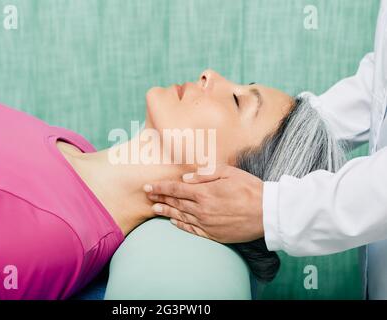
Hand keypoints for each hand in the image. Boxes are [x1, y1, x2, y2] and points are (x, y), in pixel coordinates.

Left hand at [144, 165, 263, 242]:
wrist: (267, 213)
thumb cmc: (249, 188)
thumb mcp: (228, 172)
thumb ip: (205, 174)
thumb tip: (185, 178)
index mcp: (204, 192)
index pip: (175, 189)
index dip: (160, 187)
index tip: (148, 187)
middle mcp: (201, 209)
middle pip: (175, 202)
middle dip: (159, 198)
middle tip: (147, 196)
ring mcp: (207, 223)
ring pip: (181, 216)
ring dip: (166, 212)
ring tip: (154, 209)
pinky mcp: (213, 234)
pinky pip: (192, 230)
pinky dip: (181, 225)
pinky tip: (174, 222)